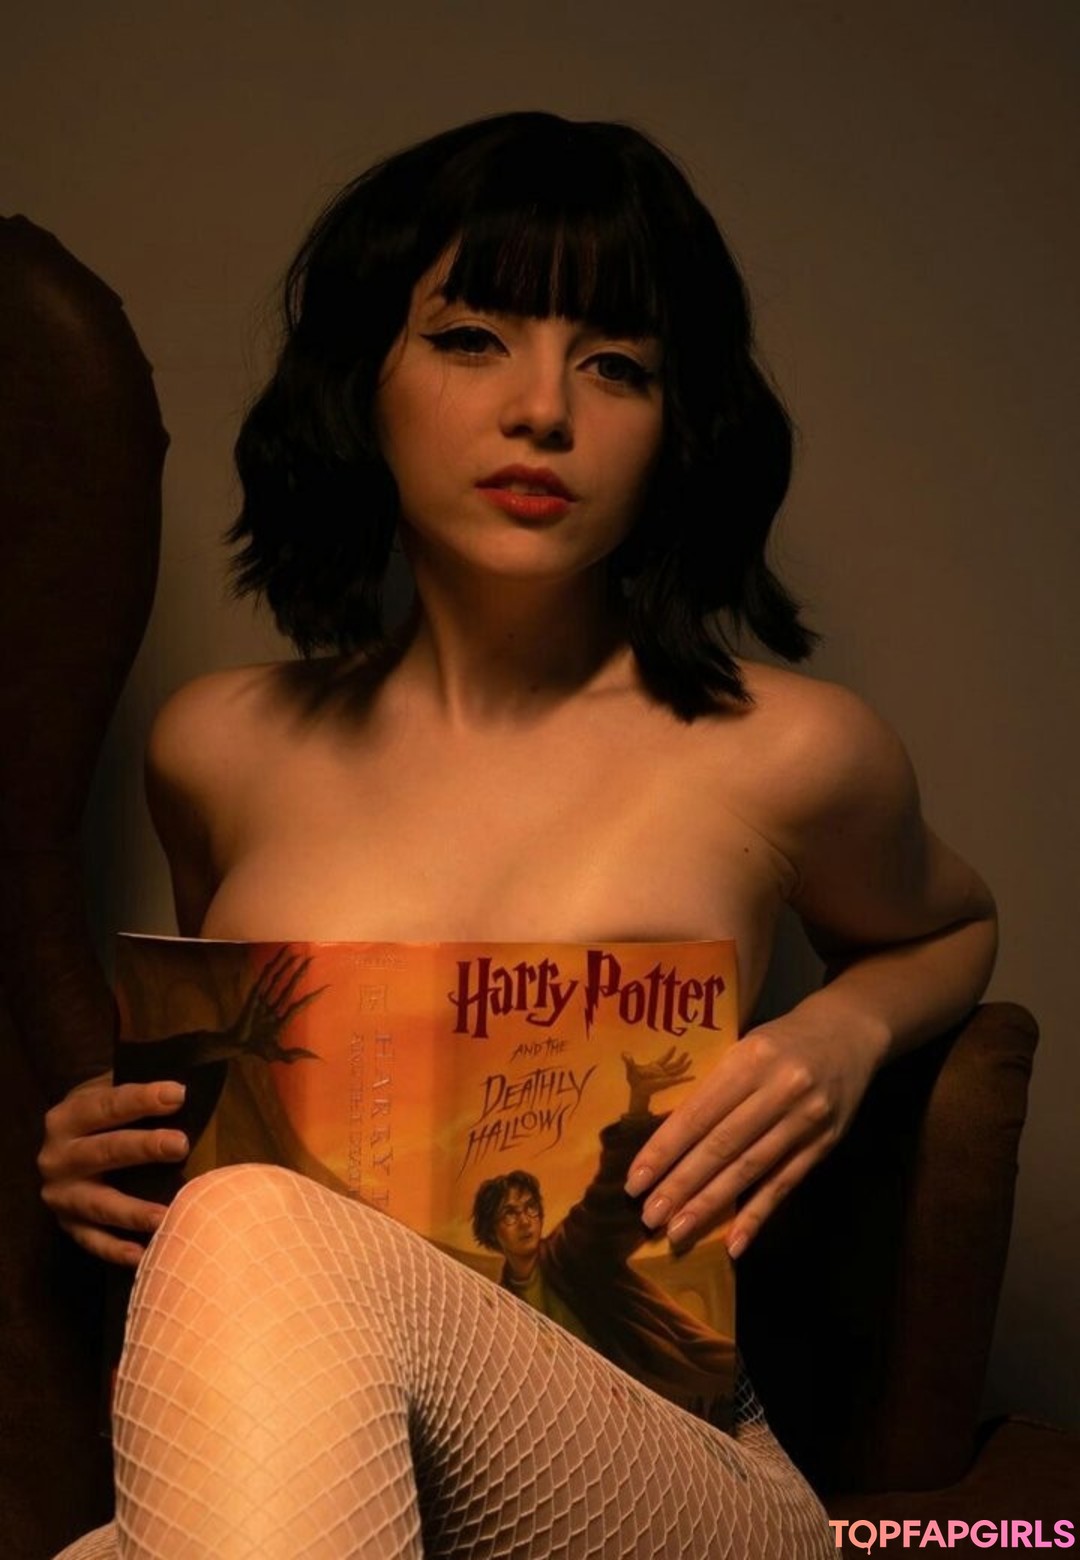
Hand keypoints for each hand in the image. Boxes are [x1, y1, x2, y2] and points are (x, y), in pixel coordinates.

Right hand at [38, 1073, 189, 1265]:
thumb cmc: (102, 1118)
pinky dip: (117, 1250)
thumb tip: (189, 1083)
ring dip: (133, 1211)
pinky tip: (143, 1255)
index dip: (142, 1099)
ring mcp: (61, 1195)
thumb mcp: (106, 1094)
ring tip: (167, 1215)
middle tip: (181, 1144)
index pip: (107, 1105)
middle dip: (143, 1148)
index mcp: (68, 1116)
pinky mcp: (68, 1226)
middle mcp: (58, 1156)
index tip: (179, 1094)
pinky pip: (93, 1242)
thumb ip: (136, 1089)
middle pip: (105, 1151)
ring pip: (100, 1204)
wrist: (63, 1149)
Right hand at [226, 948, 323, 1062]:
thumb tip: (316, 1058)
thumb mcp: (278, 1054)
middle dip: (300, 973)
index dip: (313, 997)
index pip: (301, 1004)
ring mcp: (265, 1000)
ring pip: (278, 980)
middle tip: (311, 959)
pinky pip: (262, 982)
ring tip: (294, 952)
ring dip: (285, 966)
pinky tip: (274, 961)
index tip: (327, 987)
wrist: (238, 1046)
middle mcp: (276, 1006)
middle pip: (291, 986)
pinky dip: (268, 971)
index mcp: (283, 1018)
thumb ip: (294, 1055)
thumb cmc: (257, 1048)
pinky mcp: (254, 997)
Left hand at [622, 1017, 879, 1256]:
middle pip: (721, 1146)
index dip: (665, 1150)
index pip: (699, 1113)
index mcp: (750, 1060)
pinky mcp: (823, 1145)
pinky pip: (784, 1185)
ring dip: (711, 1205)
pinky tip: (734, 1243)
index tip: (636, 1181)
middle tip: (650, 1216)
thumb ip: (715, 1087)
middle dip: (681, 1184)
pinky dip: (757, 1216)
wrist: (850, 1032)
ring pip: (749, 1170)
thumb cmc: (781, 1040)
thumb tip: (667, 1139)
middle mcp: (779, 1090)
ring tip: (678, 1231)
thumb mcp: (744, 1048)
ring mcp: (805, 1120)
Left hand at [622, 1047, 695, 1115]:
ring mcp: (666, 1077)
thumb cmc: (635, 1080)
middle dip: (680, 1058)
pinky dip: (686, 1078)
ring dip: (684, 1066)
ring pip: (678, 1070)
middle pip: (674, 1064)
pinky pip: (679, 1079)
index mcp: (655, 1067)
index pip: (664, 1058)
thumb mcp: (631, 1068)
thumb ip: (628, 1061)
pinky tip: (693, 1077)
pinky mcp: (669, 1082)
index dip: (669, 1053)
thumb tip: (623, 1053)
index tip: (674, 1047)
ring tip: (690, 1060)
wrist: (638, 1091)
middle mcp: (663, 1071)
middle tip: (687, 1052)